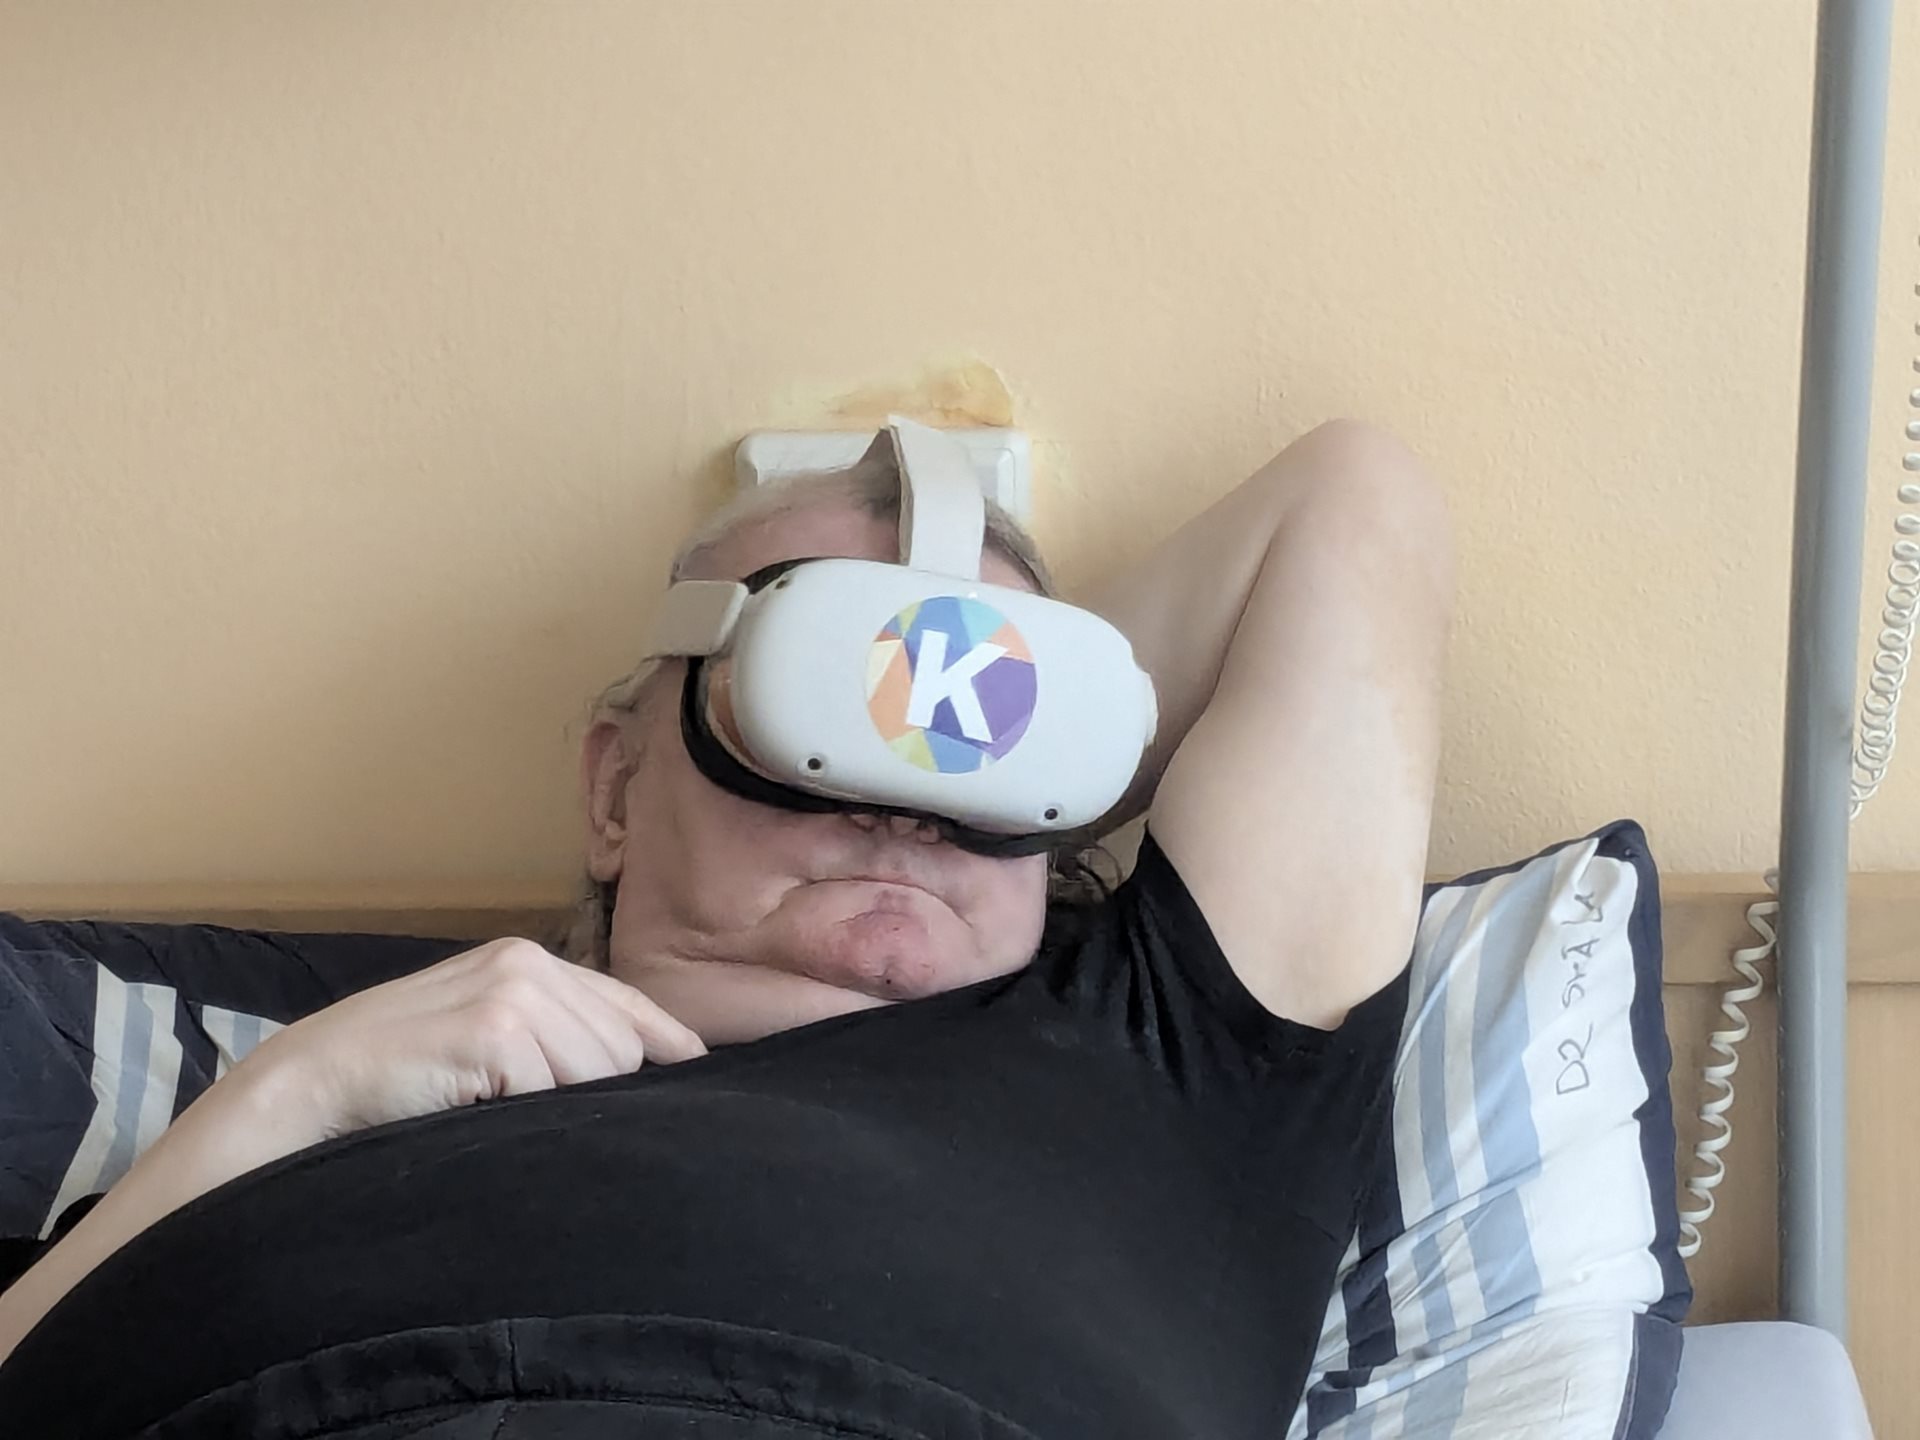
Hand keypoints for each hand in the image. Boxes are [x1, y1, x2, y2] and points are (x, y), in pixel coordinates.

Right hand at [230, 937, 707, 1146]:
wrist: (309, 1088)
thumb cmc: (398, 1078)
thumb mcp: (485, 1041)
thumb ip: (555, 1038)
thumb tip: (644, 1069)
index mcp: (528, 960)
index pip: (629, 1006)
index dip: (666, 1045)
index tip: (696, 1071)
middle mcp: (526, 963)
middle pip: (624, 1049)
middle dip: (593, 1091)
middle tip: (519, 1109)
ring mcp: (511, 992)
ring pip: (601, 1073)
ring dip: (557, 1107)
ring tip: (492, 1108)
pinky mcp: (495, 1029)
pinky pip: (556, 1091)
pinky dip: (525, 1116)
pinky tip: (475, 1109)